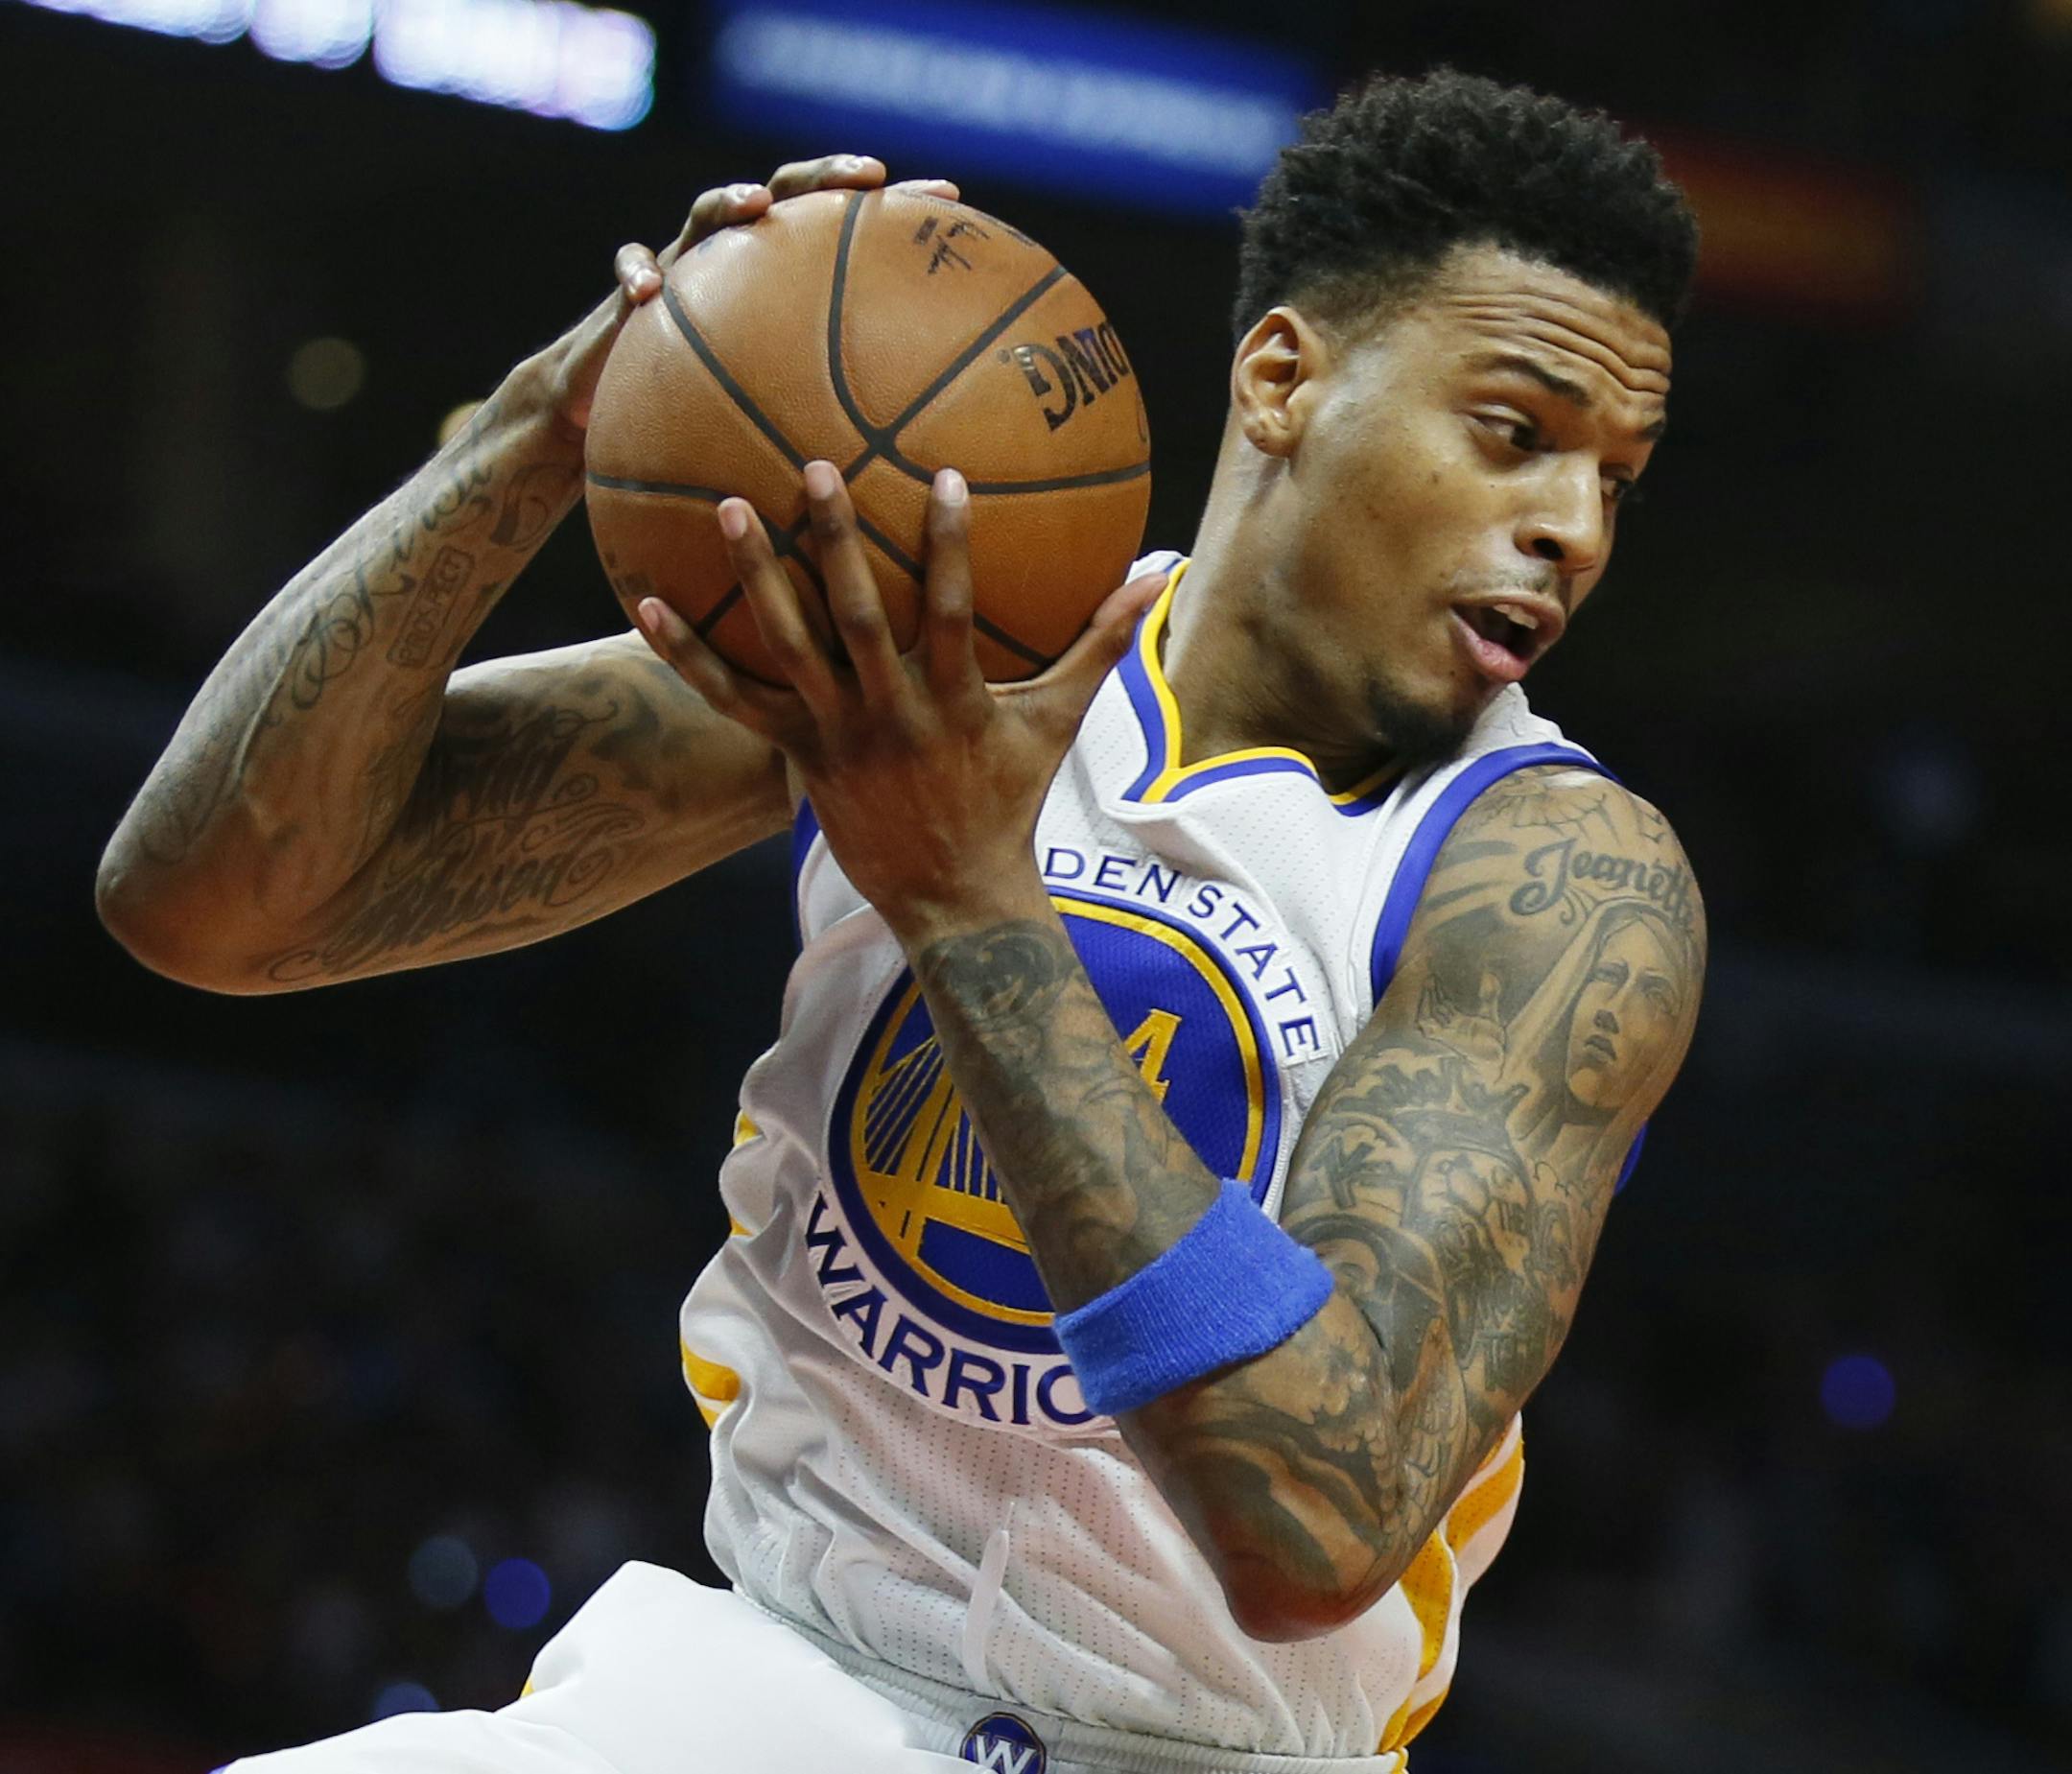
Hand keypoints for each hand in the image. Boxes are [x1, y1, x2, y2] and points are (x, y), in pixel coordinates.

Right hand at [545, 155, 959, 436]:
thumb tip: (918, 454)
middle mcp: (739, 261)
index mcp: (784, 281)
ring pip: (707, 213)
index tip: (952, 196)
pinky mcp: (631, 295)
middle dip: (829, 176)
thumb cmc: (712, 418)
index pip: (847, 228)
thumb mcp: (784, 414)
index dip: (896, 207)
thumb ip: (835, 411)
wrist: (617, 408)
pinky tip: (647, 290)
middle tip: (872, 173)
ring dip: (732, 202)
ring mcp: (685, 266)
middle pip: (789, 195)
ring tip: (758, 205)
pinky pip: (629, 269)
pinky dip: (635, 271)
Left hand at [633, 461, 1163, 946]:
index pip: (953, 613)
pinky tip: (645, 602)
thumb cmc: (1009, 799)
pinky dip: (689, 655)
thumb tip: (1159, 574)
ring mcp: (838, 738)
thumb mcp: (1060, 723)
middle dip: (834, 543)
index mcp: (956, 701)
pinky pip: (733, 701)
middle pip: (856, 620)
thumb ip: (1101, 645)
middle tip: (812, 468)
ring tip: (727, 507)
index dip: (949, 548)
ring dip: (755, 580)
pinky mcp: (797, 757)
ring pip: (789, 651)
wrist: (955, 895)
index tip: (942, 476)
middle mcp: (892, 715)